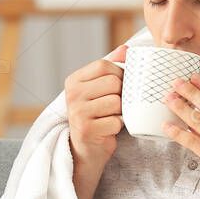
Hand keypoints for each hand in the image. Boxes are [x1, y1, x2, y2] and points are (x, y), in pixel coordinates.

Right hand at [65, 44, 127, 162]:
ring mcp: (77, 112)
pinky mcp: (86, 130)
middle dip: (121, 94)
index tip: (119, 86)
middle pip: (113, 83)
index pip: (104, 65)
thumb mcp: (101, 88)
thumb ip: (112, 67)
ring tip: (111, 116)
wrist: (87, 149)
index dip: (119, 74)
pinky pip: (116, 121)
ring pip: (116, 102)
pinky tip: (109, 129)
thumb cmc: (98, 115)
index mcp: (74, 80)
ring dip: (121, 112)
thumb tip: (127, 49)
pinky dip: (118, 126)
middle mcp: (72, 94)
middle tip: (116, 105)